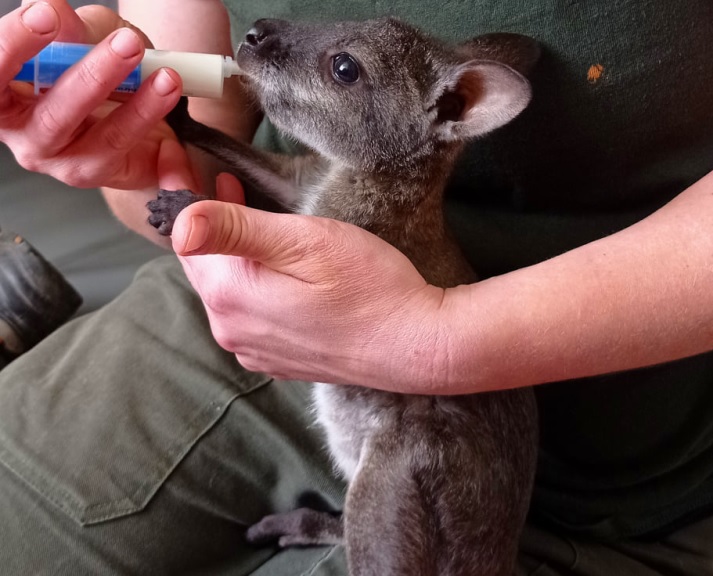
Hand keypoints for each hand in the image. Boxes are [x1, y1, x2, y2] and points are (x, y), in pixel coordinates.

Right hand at [0, 0, 187, 189]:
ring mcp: (70, 164)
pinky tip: (170, 99)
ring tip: (166, 76)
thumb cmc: (94, 71)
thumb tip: (54, 10)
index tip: (47, 14)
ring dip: (139, 105)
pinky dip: (157, 128)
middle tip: (128, 44)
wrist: (135, 111)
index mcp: (7, 101)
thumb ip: (71, 28)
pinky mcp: (110, 176)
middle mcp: (31, 139)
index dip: (15, 44)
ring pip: (104, 139)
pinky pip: (137, 155)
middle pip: (54, 116)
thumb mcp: (83, 37)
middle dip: (94, 76)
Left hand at [170, 173, 446, 390]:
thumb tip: (176, 225)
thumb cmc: (368, 286)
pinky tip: (271, 265)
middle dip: (203, 220)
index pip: (182, 237)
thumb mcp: (304, 243)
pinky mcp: (279, 359)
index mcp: (230, 296)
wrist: (415, 346)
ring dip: (228, 250)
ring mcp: (255, 349)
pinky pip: (248, 313)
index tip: (173, 157)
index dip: (177, 193)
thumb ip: (235, 231)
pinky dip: (248, 282)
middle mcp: (232, 329)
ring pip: (226, 289)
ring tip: (241, 207)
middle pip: (202, 265)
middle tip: (213, 177)